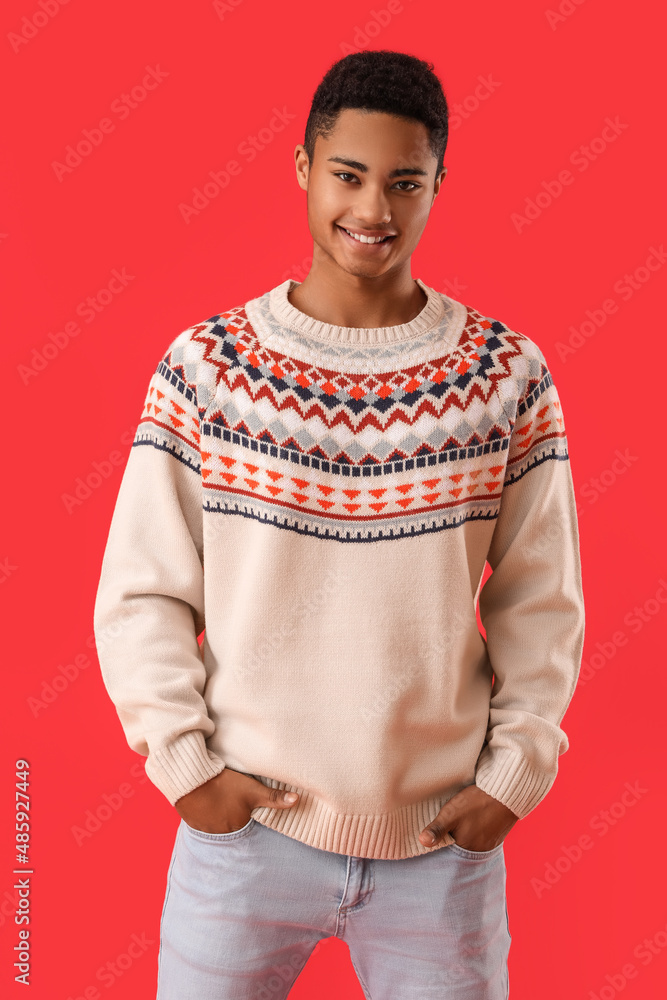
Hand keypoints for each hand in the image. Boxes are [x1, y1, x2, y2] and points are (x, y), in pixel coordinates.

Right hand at [174, 767, 299, 833]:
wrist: (190, 780)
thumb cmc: (224, 785)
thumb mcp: (252, 790)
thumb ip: (274, 798)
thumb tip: (296, 800)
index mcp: (236, 827)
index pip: (247, 825)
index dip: (248, 816)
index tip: (246, 808)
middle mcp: (220, 833)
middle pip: (231, 826)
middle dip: (233, 817)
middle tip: (231, 803)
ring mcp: (204, 829)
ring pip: (216, 824)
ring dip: (218, 815)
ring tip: (220, 801)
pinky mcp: (191, 821)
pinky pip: (202, 820)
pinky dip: (205, 813)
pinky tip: (207, 801)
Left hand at [418, 784, 518, 851]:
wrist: (506, 792)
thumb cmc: (477, 803)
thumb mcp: (451, 813)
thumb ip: (436, 829)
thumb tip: (422, 842)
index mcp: (466, 849)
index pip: (447, 852)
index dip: (440, 843)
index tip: (434, 834)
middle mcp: (479, 851)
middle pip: (458, 848)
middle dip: (451, 839)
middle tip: (447, 826)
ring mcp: (489, 844)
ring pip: (469, 843)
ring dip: (463, 835)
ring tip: (460, 822)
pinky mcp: (496, 836)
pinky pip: (480, 838)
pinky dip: (474, 832)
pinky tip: (472, 821)